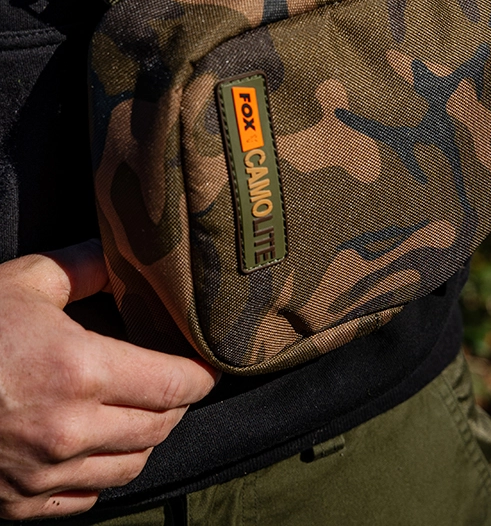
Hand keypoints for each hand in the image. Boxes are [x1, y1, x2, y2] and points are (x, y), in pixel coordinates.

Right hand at [0, 240, 216, 519]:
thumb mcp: (24, 283)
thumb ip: (85, 265)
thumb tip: (123, 256)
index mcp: (80, 371)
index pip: (174, 385)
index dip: (199, 375)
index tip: (206, 363)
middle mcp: (69, 431)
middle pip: (160, 428)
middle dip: (177, 404)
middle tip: (176, 381)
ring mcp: (42, 475)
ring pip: (130, 467)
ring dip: (146, 440)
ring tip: (142, 412)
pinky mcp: (17, 504)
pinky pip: (86, 499)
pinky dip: (104, 473)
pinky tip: (97, 447)